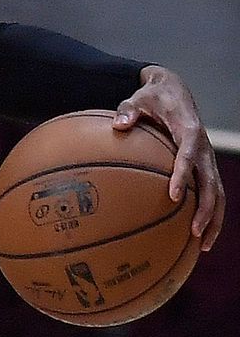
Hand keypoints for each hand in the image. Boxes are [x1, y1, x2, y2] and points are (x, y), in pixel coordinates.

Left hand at [115, 65, 224, 250]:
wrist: (175, 92)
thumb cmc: (153, 97)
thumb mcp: (137, 98)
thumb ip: (127, 110)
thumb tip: (118, 124)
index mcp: (189, 130)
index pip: (188, 156)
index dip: (183, 176)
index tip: (174, 196)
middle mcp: (204, 147)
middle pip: (211, 182)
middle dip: (206, 209)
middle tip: (193, 231)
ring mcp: (207, 158)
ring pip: (218, 193)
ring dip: (213, 218)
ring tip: (202, 245)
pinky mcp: (205, 166)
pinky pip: (212, 192)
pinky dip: (210, 214)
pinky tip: (199, 235)